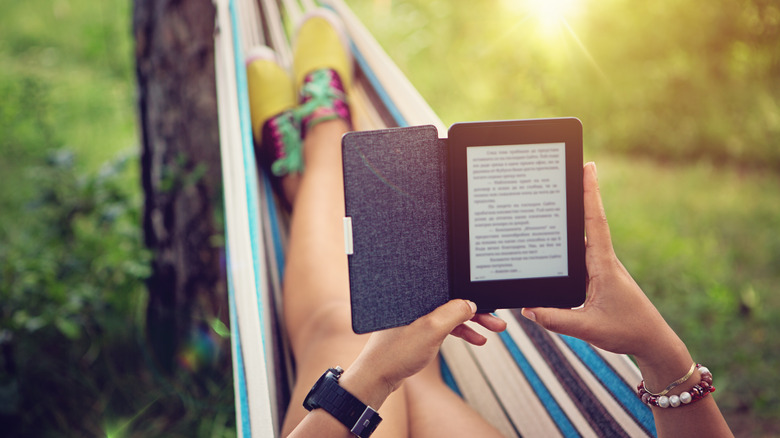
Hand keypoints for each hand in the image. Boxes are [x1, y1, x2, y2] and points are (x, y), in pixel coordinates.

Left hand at [342, 300, 505, 407]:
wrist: (378, 377)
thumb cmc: (397, 352)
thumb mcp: (432, 330)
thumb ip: (454, 313)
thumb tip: (471, 302)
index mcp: (416, 293)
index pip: (449, 287)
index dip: (471, 294)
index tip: (490, 302)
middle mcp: (416, 300)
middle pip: (452, 300)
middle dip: (477, 310)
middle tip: (498, 320)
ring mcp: (417, 315)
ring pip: (451, 314)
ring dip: (472, 323)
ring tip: (494, 330)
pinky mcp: (418, 329)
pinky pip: (444, 326)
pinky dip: (460, 332)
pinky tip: (476, 339)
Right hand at [521, 162, 683, 360]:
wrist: (652, 342)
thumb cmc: (627, 331)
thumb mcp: (588, 328)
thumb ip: (556, 319)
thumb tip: (527, 309)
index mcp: (603, 266)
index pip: (594, 223)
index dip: (590, 194)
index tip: (589, 167)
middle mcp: (603, 261)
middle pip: (589, 221)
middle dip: (581, 193)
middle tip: (571, 167)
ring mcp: (601, 268)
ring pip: (585, 237)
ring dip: (575, 215)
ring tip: (560, 194)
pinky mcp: (598, 278)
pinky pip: (581, 254)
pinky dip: (570, 241)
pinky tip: (557, 239)